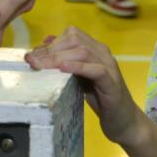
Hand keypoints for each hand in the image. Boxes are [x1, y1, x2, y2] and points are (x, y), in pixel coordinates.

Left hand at [26, 27, 145, 145]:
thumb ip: (66, 64)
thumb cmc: (100, 100)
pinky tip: (63, 68)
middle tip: (31, 61)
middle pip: (75, 40)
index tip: (31, 55)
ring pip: (83, 52)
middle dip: (50, 49)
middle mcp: (103, 54)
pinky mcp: (112, 83)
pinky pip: (97, 70)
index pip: (71, 35)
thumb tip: (43, 47)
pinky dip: (78, 67)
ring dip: (58, 57)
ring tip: (41, 65)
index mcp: (95, 50)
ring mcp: (110, 67)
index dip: (50, 43)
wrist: (124, 122)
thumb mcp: (79, 79)